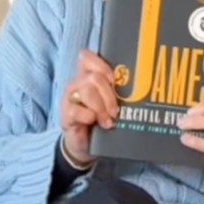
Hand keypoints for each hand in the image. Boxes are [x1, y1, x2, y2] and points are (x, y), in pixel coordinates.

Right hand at [60, 49, 117, 165]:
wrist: (87, 144)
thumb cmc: (102, 119)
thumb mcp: (111, 103)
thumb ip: (118, 91)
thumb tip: (138, 83)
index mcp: (88, 77)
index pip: (87, 58)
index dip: (101, 65)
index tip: (113, 79)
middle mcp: (77, 84)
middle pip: (94, 77)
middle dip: (109, 95)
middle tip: (115, 111)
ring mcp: (70, 99)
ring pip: (86, 91)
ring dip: (101, 107)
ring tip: (108, 121)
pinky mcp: (65, 115)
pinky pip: (76, 110)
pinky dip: (89, 116)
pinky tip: (94, 123)